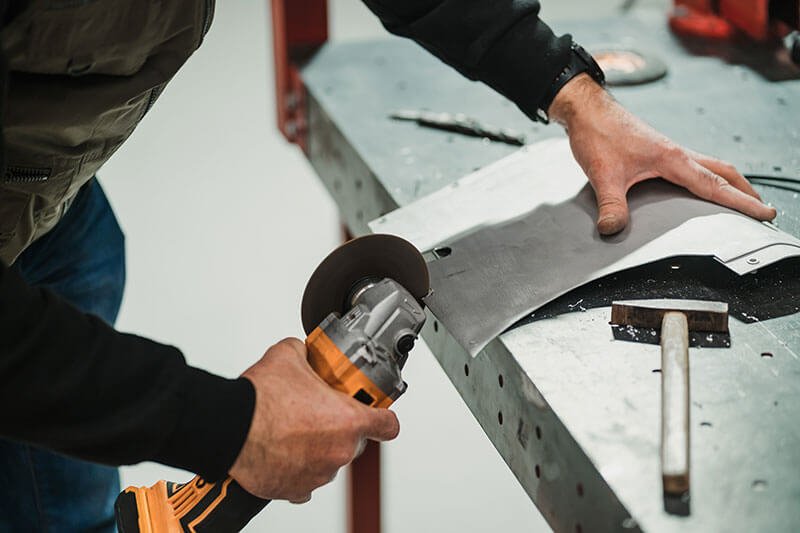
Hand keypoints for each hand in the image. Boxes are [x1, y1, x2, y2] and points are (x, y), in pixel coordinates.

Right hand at [229, 338, 398, 501]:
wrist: (229, 428)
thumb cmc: (260, 398)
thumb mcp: (289, 355)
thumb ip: (307, 353)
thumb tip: (305, 351)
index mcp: (348, 420)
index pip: (387, 425)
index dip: (382, 416)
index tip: (375, 412)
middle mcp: (339, 451)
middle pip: (354, 441)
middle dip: (339, 428)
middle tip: (317, 413)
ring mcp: (318, 474)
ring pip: (328, 460)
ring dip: (317, 447)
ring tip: (293, 430)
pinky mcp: (295, 490)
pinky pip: (305, 480)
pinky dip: (297, 468)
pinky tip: (283, 451)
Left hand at [548, 74, 776, 234]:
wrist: (586, 109)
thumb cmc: (597, 133)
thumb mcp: (602, 174)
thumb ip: (611, 205)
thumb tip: (612, 231)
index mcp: (672, 158)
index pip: (716, 185)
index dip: (742, 202)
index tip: (765, 213)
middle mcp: (677, 152)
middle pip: (723, 172)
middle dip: (745, 191)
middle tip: (761, 209)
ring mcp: (668, 150)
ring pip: (709, 166)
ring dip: (728, 182)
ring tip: (738, 199)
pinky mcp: (657, 150)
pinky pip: (693, 165)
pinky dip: (706, 176)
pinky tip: (697, 186)